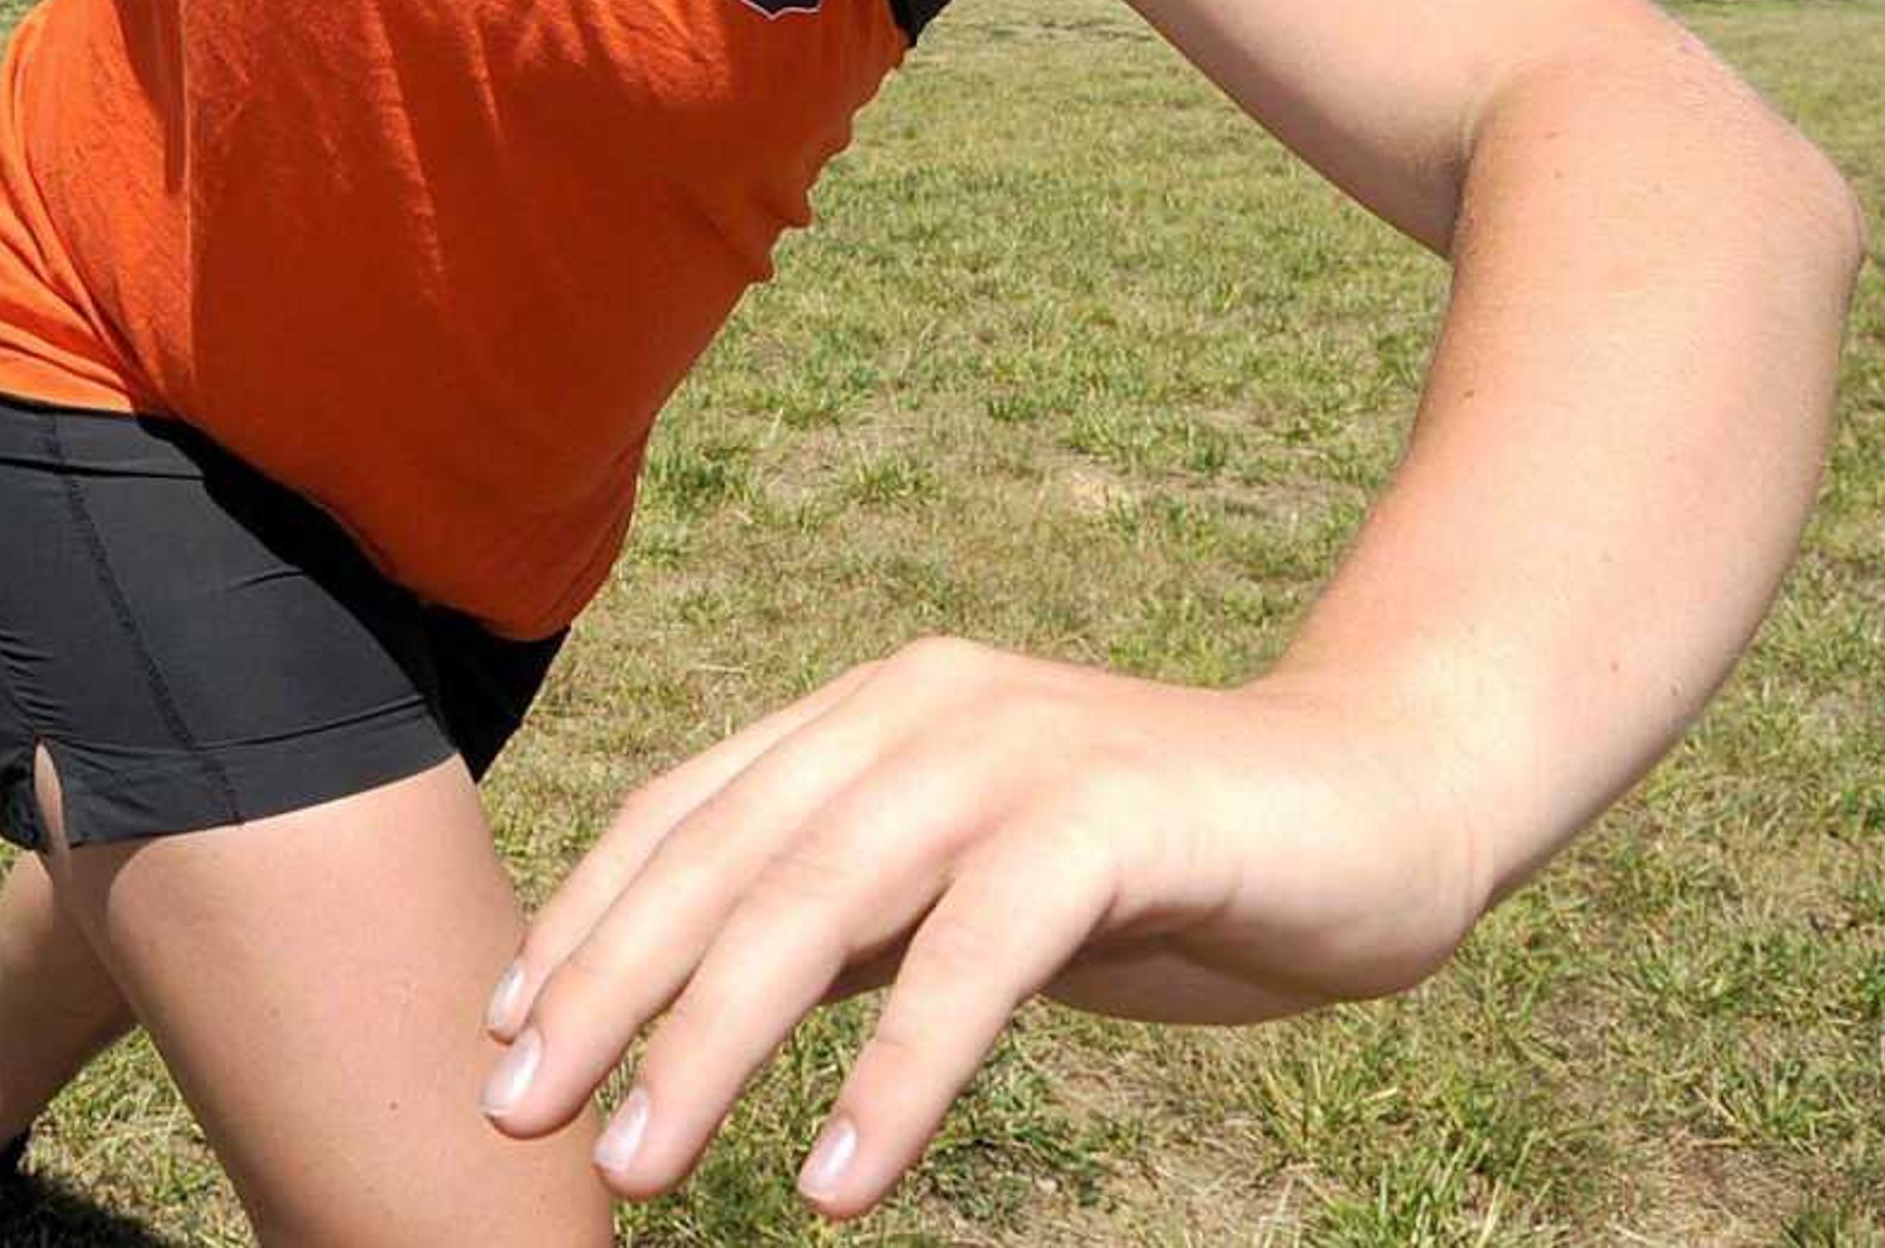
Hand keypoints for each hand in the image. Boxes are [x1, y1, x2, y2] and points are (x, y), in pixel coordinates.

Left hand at [476, 636, 1487, 1219]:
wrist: (1386, 799)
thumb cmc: (1167, 863)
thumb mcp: (971, 889)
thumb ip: (855, 919)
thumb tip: (711, 1003)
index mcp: (874, 713)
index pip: (688, 814)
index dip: (582, 922)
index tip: (498, 1036)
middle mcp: (922, 709)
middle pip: (725, 857)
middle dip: (604, 991)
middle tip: (514, 1115)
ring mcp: (1016, 753)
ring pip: (820, 897)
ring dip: (712, 1037)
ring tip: (638, 1159)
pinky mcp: (1113, 818)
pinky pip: (974, 955)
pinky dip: (896, 1071)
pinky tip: (836, 1175)